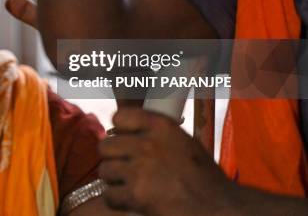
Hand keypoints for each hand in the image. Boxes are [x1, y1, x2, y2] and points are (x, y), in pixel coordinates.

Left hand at [98, 108, 239, 215]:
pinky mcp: (136, 194)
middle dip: (113, 157)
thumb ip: (156, 133)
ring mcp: (141, 169)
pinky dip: (117, 200)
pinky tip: (130, 199)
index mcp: (161, 126)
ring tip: (129, 184)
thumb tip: (128, 132)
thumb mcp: (184, 142)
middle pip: (106, 145)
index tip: (123, 139)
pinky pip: (109, 194)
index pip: (119, 117)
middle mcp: (148, 144)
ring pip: (105, 169)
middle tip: (124, 166)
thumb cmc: (204, 178)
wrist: (219, 208)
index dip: (119, 130)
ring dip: (114, 179)